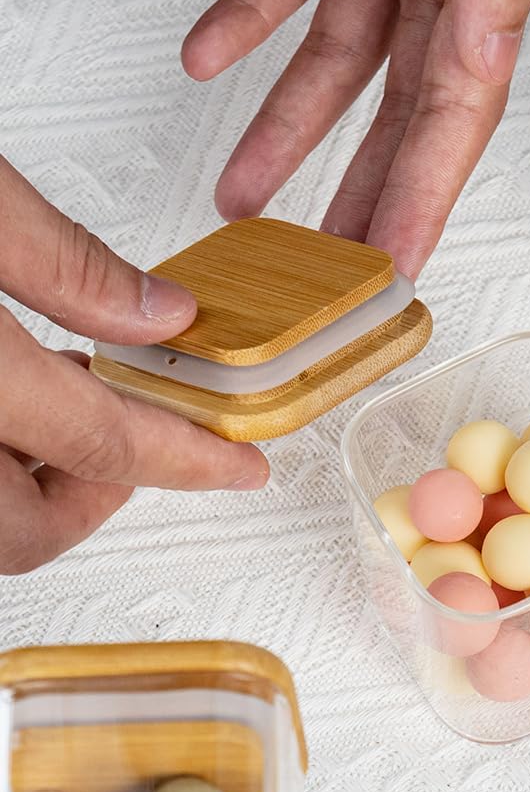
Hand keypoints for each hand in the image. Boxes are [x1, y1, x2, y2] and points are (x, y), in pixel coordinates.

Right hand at [0, 158, 268, 574]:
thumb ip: (60, 259)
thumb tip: (161, 313)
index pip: (105, 447)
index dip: (188, 459)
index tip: (244, 466)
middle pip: (25, 532)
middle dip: (89, 498)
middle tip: (138, 439)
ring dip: (30, 485)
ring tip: (62, 408)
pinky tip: (3, 399)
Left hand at [183, 0, 529, 278]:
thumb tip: (486, 54)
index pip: (455, 117)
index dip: (423, 199)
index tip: (394, 265)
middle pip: (398, 116)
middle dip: (361, 197)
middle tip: (332, 268)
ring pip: (331, 58)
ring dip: (284, 134)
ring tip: (244, 196)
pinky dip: (244, 20)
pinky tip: (208, 58)